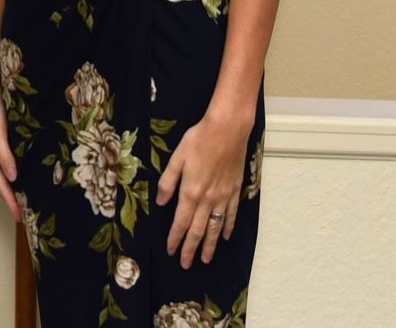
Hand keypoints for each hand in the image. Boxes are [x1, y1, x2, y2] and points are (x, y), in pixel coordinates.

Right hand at [0, 71, 20, 215]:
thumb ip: (5, 154)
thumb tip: (12, 178)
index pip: (0, 183)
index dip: (9, 200)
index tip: (19, 217)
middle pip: (0, 181)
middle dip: (9, 198)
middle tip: (21, 213)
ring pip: (3, 172)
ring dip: (11, 186)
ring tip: (21, 199)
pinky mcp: (0, 137)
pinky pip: (7, 160)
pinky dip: (13, 171)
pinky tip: (21, 172)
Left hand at [154, 111, 251, 266]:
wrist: (228, 130)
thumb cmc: (199, 140)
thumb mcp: (177, 158)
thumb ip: (168, 182)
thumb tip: (161, 203)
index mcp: (190, 191)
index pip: (180, 222)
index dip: (175, 239)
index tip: (171, 251)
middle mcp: (207, 199)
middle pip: (198, 230)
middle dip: (190, 249)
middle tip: (186, 265)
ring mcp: (223, 197)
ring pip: (215, 227)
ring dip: (210, 245)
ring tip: (205, 259)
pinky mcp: (234, 191)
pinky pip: (231, 215)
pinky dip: (227, 227)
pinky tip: (225, 236)